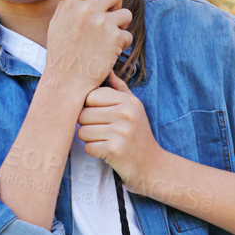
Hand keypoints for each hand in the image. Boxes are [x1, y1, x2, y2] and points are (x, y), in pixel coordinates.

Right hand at [42, 0, 133, 102]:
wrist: (66, 81)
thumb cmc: (61, 52)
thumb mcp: (58, 22)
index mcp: (72, 3)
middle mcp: (87, 10)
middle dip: (115, 6)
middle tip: (107, 21)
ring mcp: (102, 23)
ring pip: (126, 14)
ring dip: (120, 26)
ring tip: (106, 39)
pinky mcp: (115, 38)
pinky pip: (127, 34)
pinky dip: (121, 44)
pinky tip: (108, 52)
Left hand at [77, 71, 166, 191]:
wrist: (152, 164)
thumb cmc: (138, 134)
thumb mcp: (134, 108)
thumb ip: (120, 89)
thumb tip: (107, 70)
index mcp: (128, 102)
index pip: (91, 96)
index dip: (89, 107)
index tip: (99, 115)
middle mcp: (125, 114)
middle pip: (83, 114)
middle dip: (87, 125)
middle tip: (102, 131)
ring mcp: (121, 132)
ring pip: (82, 131)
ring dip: (89, 139)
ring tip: (105, 140)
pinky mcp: (114, 150)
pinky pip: (88, 147)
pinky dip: (94, 151)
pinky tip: (106, 151)